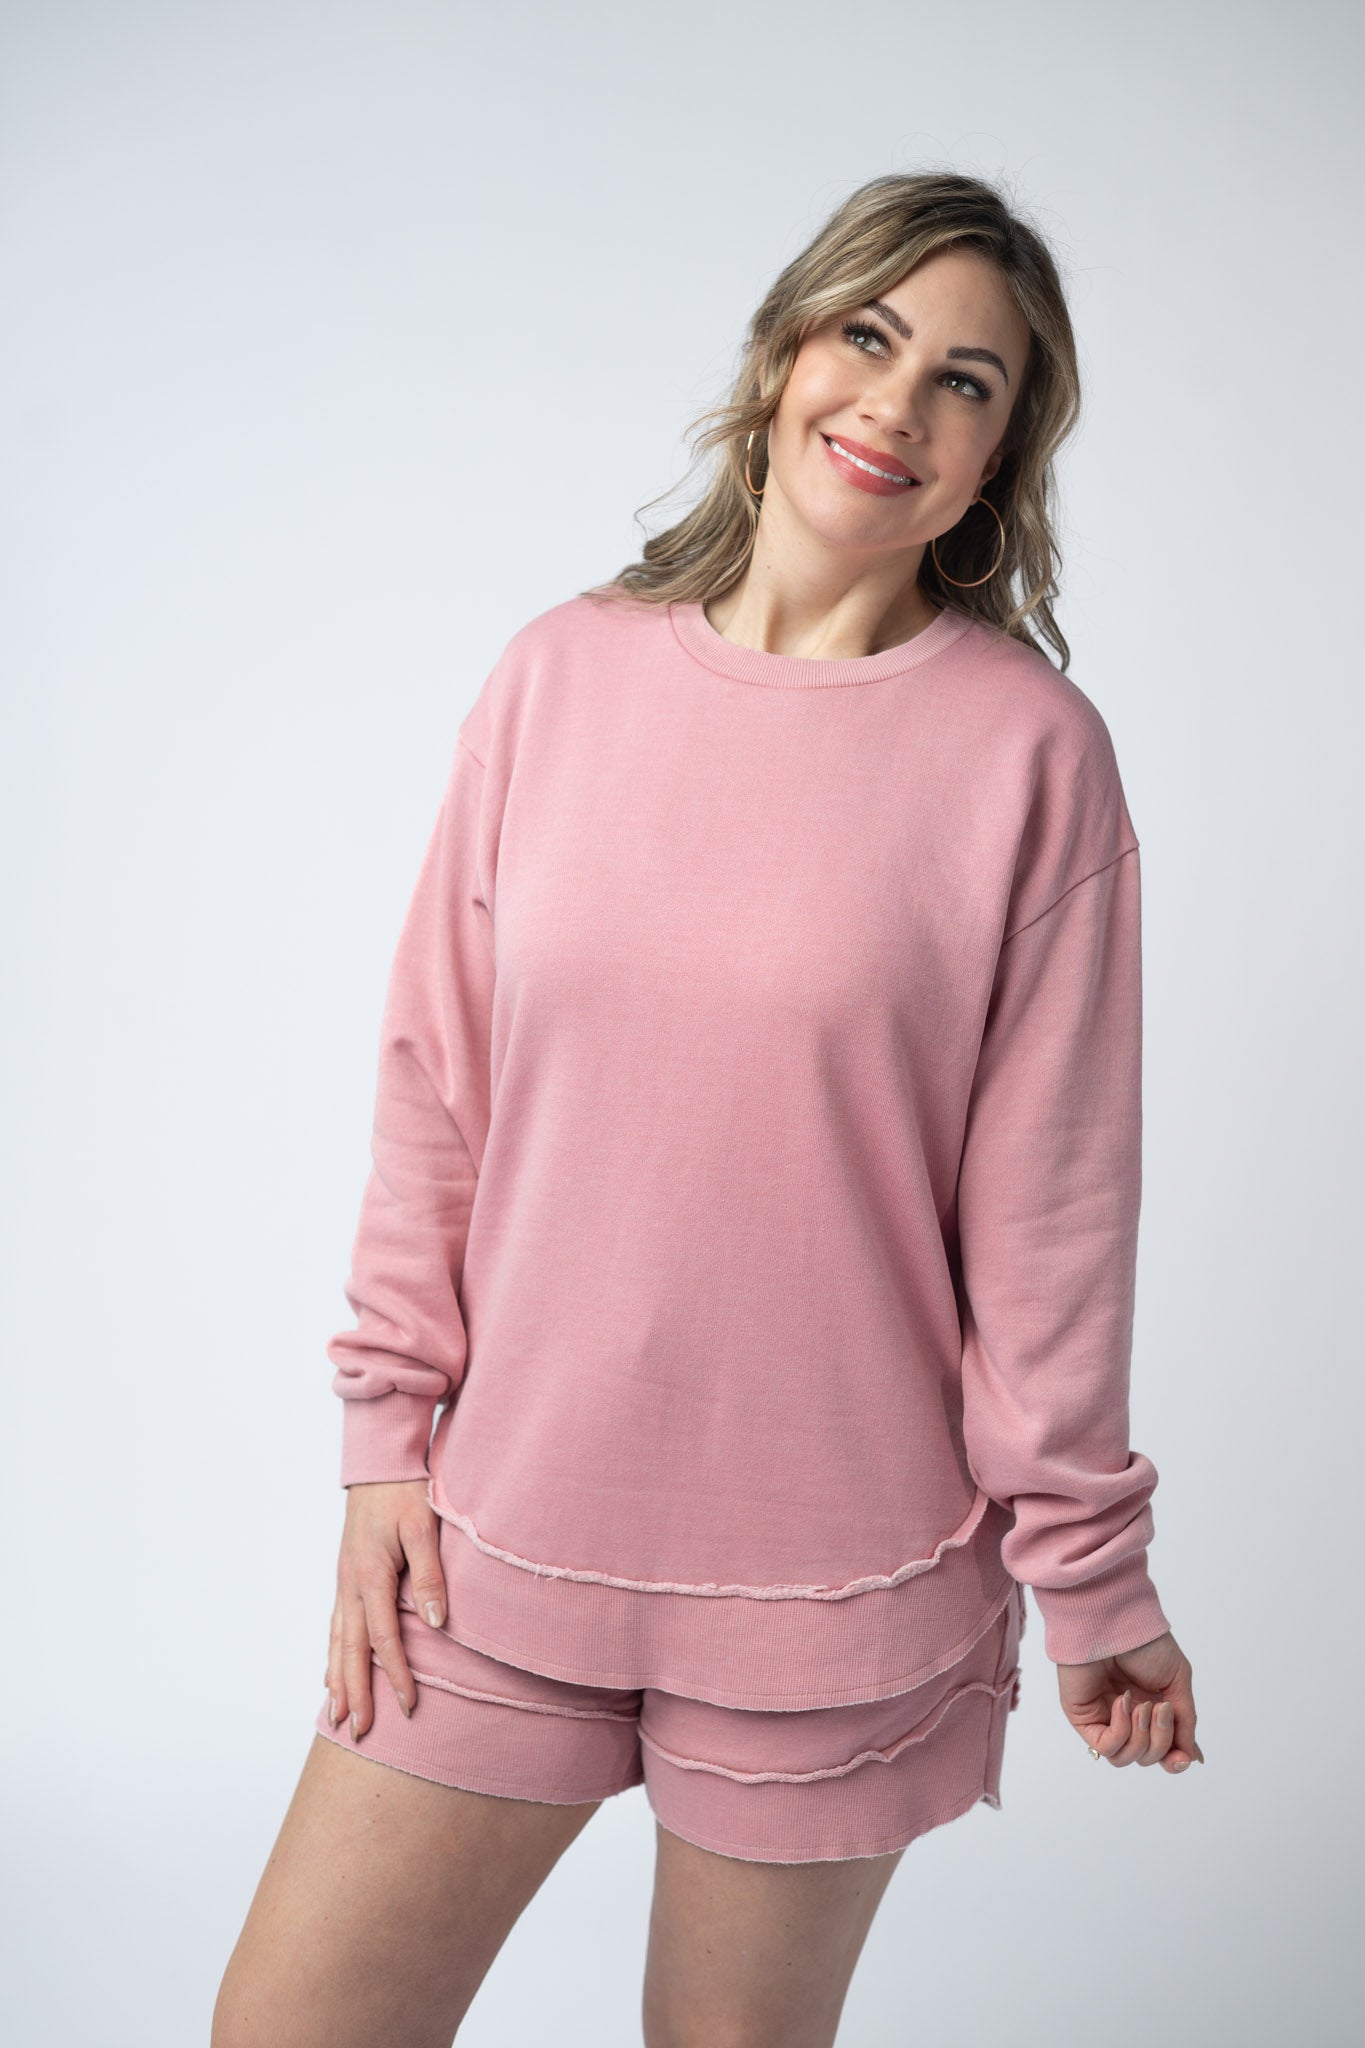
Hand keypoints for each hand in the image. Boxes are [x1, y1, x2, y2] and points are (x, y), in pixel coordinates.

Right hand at [323, 1479, 448, 1742]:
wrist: (379, 1461)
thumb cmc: (406, 1491)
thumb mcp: (424, 1527)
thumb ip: (428, 1575)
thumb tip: (436, 1622)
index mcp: (370, 1574)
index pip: (383, 1637)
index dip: (395, 1674)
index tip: (407, 1705)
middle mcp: (350, 1583)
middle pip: (351, 1649)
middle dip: (355, 1692)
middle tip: (359, 1731)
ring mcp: (344, 1580)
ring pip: (337, 1640)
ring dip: (338, 1679)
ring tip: (338, 1715)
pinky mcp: (345, 1575)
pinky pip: (336, 1624)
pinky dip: (333, 1653)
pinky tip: (331, 1671)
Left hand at [1055, 1629, 1202, 1772]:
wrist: (1115, 1622)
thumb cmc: (1146, 1644)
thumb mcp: (1177, 1683)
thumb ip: (1184, 1723)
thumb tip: (1190, 1758)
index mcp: (1151, 1711)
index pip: (1162, 1752)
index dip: (1173, 1761)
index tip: (1182, 1758)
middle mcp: (1127, 1718)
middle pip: (1147, 1757)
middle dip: (1160, 1739)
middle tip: (1159, 1708)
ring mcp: (1104, 1719)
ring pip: (1125, 1758)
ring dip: (1141, 1737)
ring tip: (1140, 1706)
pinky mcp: (1084, 1718)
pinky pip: (1105, 1747)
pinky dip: (1120, 1731)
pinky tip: (1122, 1702)